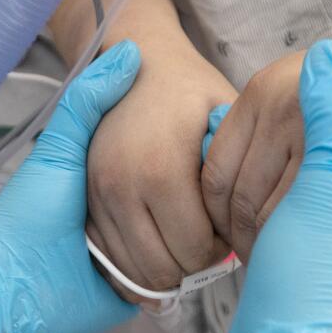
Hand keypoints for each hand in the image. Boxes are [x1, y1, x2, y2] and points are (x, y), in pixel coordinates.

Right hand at [86, 43, 233, 300]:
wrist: (134, 60)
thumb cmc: (190, 93)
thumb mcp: (228, 122)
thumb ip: (241, 177)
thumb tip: (249, 233)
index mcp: (160, 171)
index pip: (194, 251)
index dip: (219, 252)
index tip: (227, 232)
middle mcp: (119, 189)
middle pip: (161, 270)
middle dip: (190, 265)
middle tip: (206, 242)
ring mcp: (94, 198)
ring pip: (131, 272)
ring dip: (161, 268)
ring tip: (181, 241)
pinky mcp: (82, 202)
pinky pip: (108, 259)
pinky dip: (134, 263)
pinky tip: (155, 243)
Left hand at [201, 31, 331, 259]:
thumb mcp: (311, 102)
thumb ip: (270, 138)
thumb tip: (229, 196)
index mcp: (261, 92)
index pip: (214, 172)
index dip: (216, 218)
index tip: (231, 244)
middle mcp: (279, 104)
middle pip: (239, 198)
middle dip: (243, 241)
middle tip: (260, 266)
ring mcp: (316, 126)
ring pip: (275, 212)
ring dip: (276, 248)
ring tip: (288, 267)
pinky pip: (322, 213)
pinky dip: (315, 242)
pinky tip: (322, 254)